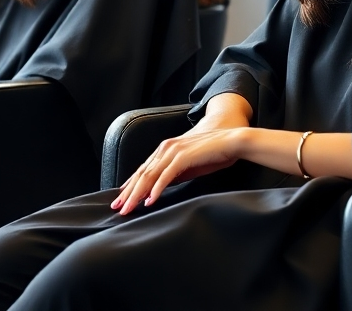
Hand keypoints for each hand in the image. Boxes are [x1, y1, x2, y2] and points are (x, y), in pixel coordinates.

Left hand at [112, 125, 244, 214]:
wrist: (233, 141)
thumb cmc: (214, 153)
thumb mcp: (189, 165)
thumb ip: (173, 173)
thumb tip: (159, 187)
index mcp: (167, 148)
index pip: (144, 169)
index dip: (131, 185)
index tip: (122, 199)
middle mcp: (167, 147)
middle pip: (142, 173)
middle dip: (128, 192)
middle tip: (118, 208)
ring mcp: (174, 151)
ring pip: (149, 175)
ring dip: (137, 194)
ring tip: (129, 209)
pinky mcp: (183, 157)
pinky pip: (165, 176)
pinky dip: (156, 189)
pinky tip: (150, 201)